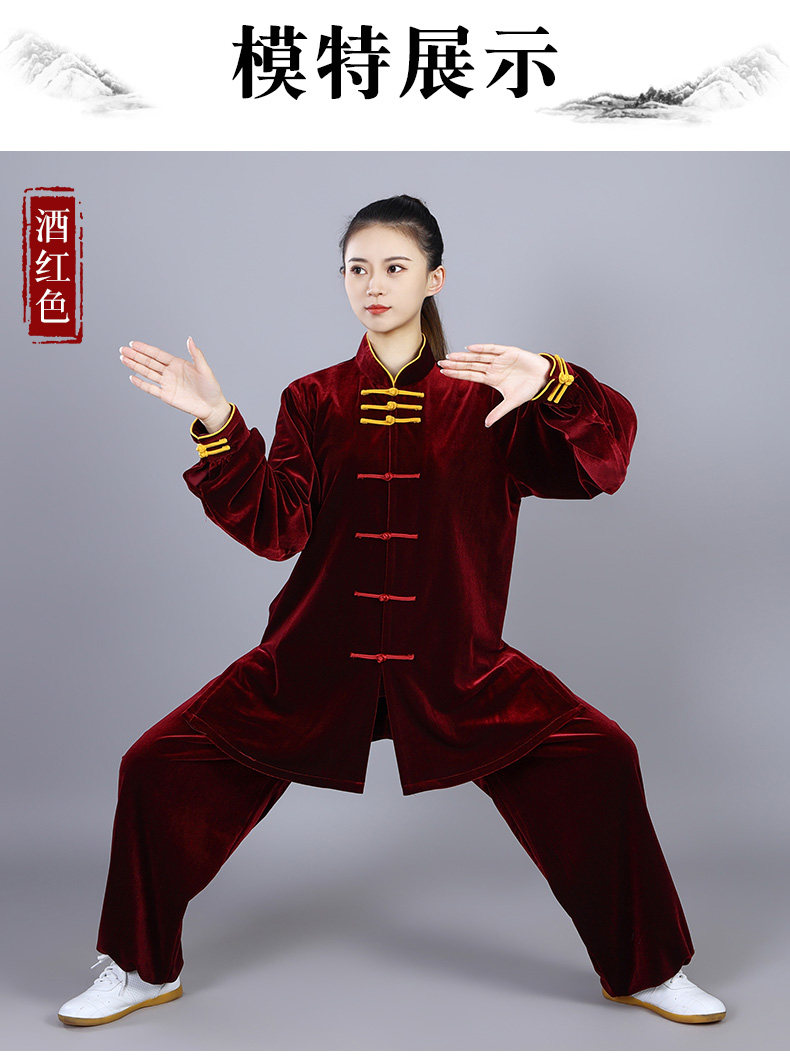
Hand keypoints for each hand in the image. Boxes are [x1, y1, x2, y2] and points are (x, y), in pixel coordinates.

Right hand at [119, 337, 229, 424]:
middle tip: (122, 349)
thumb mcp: (205, 369)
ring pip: (147, 373)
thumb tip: (189, 339)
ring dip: (135, 366)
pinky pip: (151, 388)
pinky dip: (141, 383)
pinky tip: (132, 377)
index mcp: (177, 364)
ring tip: (123, 359)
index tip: (133, 343)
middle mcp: (169, 372)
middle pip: (149, 362)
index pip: (157, 354)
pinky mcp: (166, 396)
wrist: (212, 406)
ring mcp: (166, 384)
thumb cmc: (211, 387)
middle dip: (135, 355)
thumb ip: (196, 355)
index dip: (145, 349)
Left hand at [437, 344, 551, 427]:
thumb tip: (486, 424)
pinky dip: (483, 348)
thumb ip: (498, 412)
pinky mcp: (509, 352)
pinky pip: (493, 349)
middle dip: (456, 364)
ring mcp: (500, 359)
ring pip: (479, 357)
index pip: (470, 375)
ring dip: (465, 356)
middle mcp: (493, 367)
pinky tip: (471, 348)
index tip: (443, 372)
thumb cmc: (528, 389)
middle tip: (440, 362)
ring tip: (451, 355)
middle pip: (470, 365)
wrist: (544, 379)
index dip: (457, 373)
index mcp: (491, 378)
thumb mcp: (512, 403)